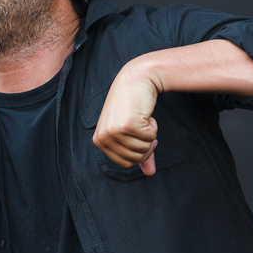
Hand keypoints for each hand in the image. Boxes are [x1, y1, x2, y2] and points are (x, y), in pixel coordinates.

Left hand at [92, 58, 159, 175]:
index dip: (140, 153)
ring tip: (141, 118)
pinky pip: (150, 138)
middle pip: (135, 159)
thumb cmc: (131, 105)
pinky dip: (153, 126)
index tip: (141, 135)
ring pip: (143, 149)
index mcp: (99, 141)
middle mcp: (103, 137)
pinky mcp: (128, 125)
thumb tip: (150, 173)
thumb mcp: (130, 130)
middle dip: (146, 145)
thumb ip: (139, 153)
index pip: (126, 164)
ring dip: (150, 134)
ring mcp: (114, 131)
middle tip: (143, 125)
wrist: (136, 79)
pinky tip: (144, 113)